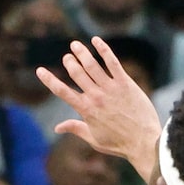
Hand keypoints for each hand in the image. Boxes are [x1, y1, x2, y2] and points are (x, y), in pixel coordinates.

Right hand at [38, 37, 160, 180]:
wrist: (143, 141)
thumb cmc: (118, 143)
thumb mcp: (93, 139)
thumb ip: (75, 128)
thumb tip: (57, 127)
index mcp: (85, 110)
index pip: (62, 91)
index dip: (49, 79)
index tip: (39, 70)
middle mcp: (96, 97)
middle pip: (77, 74)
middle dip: (69, 62)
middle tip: (67, 56)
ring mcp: (111, 88)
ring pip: (92, 65)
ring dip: (82, 53)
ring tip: (75, 45)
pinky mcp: (125, 83)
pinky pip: (113, 63)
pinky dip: (103, 50)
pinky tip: (96, 40)